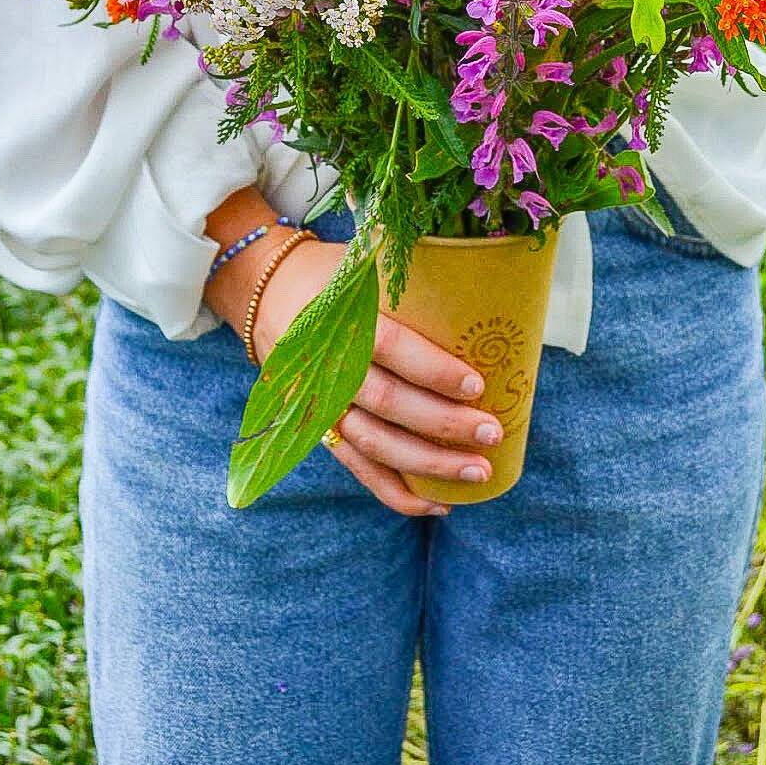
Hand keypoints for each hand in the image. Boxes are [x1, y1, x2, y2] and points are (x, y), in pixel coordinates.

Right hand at [253, 238, 502, 517]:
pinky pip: (358, 469)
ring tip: (478, 472)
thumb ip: (412, 274)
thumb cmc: (337, 275)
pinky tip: (439, 503)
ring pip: (374, 444)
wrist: (271, 293)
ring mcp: (319, 403)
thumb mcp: (364, 261)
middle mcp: (325, 364)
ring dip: (428, 465)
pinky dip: (397, 493)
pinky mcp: (319, 429)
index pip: (389, 347)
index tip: (477, 385)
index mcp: (339, 316)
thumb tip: (494, 288)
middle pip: (386, 403)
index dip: (432, 370)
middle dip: (443, 424)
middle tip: (492, 433)